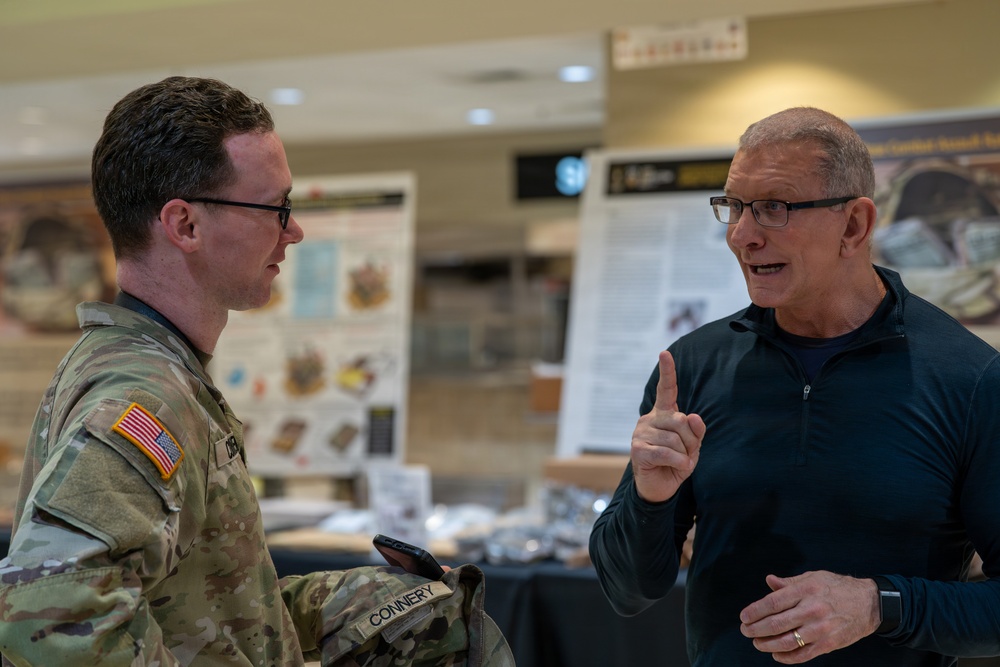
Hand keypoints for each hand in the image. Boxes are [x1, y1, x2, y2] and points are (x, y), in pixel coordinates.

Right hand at [630, 350, 704, 502]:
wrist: (658, 489)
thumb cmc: (675, 464)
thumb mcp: (692, 448)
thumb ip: (696, 432)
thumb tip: (695, 417)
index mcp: (663, 414)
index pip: (667, 389)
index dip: (667, 371)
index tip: (665, 353)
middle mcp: (650, 419)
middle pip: (681, 420)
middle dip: (691, 441)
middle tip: (687, 455)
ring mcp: (641, 433)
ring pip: (675, 439)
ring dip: (684, 456)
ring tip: (678, 463)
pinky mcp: (638, 449)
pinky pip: (667, 452)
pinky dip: (678, 462)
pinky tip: (676, 468)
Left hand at [739, 571, 880, 663]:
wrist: (869, 603)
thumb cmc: (837, 587)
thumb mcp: (813, 577)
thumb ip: (789, 582)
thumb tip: (769, 581)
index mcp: (805, 590)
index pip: (772, 602)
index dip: (755, 611)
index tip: (744, 616)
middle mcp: (812, 609)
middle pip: (776, 623)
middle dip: (756, 629)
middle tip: (746, 631)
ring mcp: (821, 628)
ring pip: (787, 641)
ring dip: (767, 644)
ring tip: (758, 643)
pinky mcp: (829, 643)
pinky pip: (803, 654)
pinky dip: (786, 657)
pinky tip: (776, 654)